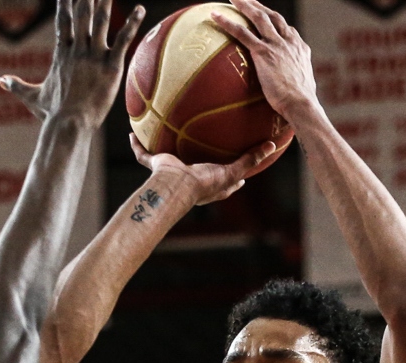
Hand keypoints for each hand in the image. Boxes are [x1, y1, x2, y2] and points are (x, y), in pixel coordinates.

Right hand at [0, 0, 143, 124]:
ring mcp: (94, 56)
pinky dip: (133, 24)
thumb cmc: (52, 114)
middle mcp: (77, 49)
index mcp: (61, 53)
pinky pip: (123, 40)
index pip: (63, 20)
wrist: (69, 124)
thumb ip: (17, 86)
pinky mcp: (111, 66)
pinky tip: (141, 10)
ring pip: (101, 21)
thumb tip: (1, 81)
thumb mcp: (32, 96)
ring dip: (105, 1)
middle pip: (82, 14)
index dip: (65, 3)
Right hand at [128, 133, 291, 204]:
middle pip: (196, 169)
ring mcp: (172, 173)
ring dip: (163, 150)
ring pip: (167, 160)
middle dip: (198, 160)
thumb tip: (272, 146)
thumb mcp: (233, 170)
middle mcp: (191, 179)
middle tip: (204, 148)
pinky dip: (137, 146)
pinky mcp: (157, 166)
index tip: (241, 172)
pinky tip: (133, 132)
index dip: (234, 178)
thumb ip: (251, 159)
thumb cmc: (205, 183)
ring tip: (162, 134)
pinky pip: (144, 155)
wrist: (178, 186)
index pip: (225, 182)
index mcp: (210, 184)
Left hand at [212, 0, 319, 123]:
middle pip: (273, 17)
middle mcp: (289, 42)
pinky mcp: (263, 52)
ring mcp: (276, 45)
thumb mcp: (304, 87)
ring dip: (245, 5)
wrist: (301, 104)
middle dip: (260, 6)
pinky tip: (215, 16)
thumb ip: (296, 81)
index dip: (276, 22)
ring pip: (258, 18)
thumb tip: (293, 91)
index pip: (287, 30)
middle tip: (248, 0)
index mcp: (300, 49)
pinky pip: (241, 33)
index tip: (269, 19)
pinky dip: (227, 22)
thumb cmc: (302, 104)